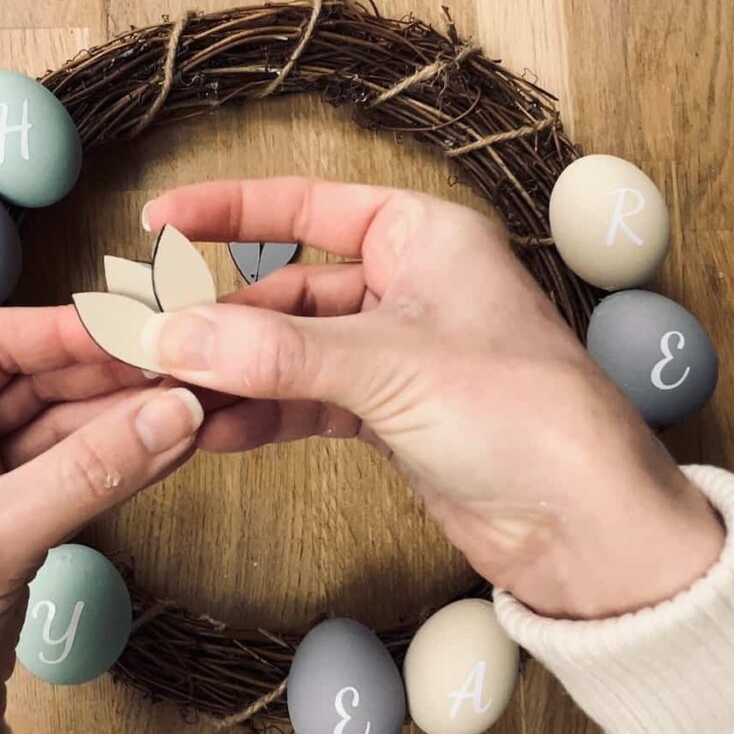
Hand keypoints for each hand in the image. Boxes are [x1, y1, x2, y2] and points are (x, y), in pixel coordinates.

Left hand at [0, 307, 202, 733]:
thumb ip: (87, 471)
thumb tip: (170, 414)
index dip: (65, 332)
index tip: (134, 330)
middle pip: (34, 388)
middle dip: (106, 380)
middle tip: (176, 371)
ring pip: (61, 437)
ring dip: (122, 424)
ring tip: (185, 409)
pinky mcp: (10, 543)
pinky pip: (73, 485)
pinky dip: (118, 469)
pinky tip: (163, 452)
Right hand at [140, 178, 723, 619]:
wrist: (583, 526)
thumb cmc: (521, 414)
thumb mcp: (390, 365)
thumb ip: (277, 350)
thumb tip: (173, 334)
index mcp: (424, 237)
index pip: (307, 207)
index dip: (229, 210)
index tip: (160, 221)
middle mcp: (408, 287)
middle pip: (287, 291)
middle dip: (221, 321)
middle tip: (151, 344)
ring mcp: (396, 355)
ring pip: (291, 352)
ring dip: (234, 376)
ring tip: (173, 397)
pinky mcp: (389, 415)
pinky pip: (306, 402)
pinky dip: (263, 415)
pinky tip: (216, 431)